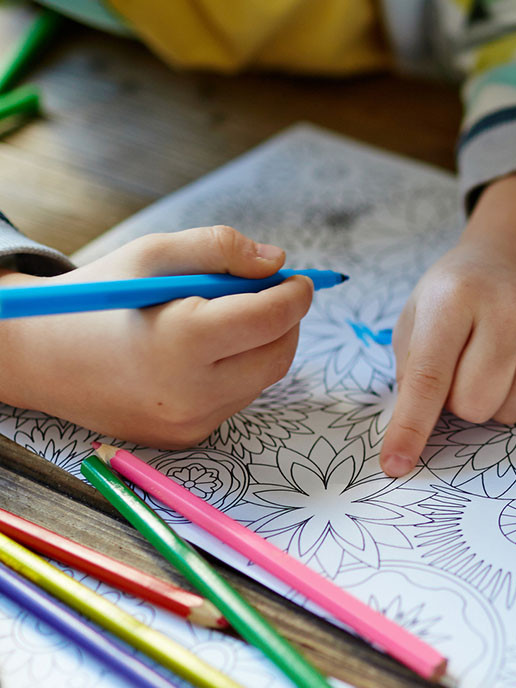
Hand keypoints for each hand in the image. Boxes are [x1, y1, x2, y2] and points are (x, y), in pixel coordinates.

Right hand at [0, 225, 313, 446]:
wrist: (40, 358)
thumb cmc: (100, 297)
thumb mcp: (153, 254)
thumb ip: (220, 248)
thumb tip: (276, 263)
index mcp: (182, 339)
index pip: (270, 318)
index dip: (295, 296)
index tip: (302, 280)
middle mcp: (191, 391)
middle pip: (277, 356)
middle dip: (287, 323)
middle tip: (277, 295)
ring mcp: (190, 421)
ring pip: (260, 380)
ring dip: (262, 347)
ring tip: (230, 318)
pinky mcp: (187, 438)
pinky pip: (235, 399)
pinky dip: (238, 371)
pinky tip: (206, 352)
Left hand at [380, 171, 515, 476]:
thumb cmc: (460, 296)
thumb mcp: (419, 316)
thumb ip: (410, 373)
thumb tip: (409, 439)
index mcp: (455, 296)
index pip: (429, 377)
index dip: (411, 427)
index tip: (397, 465)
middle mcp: (508, 308)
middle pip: (474, 406)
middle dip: (461, 401)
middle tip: (467, 365)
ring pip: (512, 412)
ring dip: (498, 399)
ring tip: (500, 358)